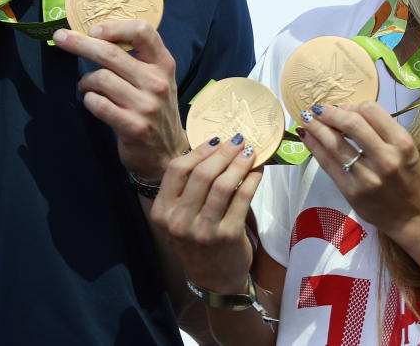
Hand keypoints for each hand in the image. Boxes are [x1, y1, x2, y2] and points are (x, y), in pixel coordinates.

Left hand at [52, 20, 186, 181]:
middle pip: (111, 53)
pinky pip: (98, 104)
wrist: (168, 153)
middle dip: (80, 43)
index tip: (94, 31)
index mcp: (163, 64)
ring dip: (86, 81)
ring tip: (85, 86)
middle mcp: (157, 82)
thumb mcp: (157, 79)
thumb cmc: (155, 109)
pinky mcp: (133, 127)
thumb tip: (96, 35)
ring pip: (101, 78)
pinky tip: (92, 102)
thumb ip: (137, 58)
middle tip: (60, 38)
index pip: (142, 31)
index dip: (114, 27)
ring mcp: (146, 105)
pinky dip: (89, 100)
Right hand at [153, 134, 261, 293]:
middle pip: (201, 174)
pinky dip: (252, 180)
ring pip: (223, 184)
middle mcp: (179, 222)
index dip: (199, 150)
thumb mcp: (180, 216)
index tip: (216, 139)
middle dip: (224, 152)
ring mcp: (203, 230)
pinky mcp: (228, 236)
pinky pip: (242, 198)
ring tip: (250, 152)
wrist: (213, 279)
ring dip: (239, 162)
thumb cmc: (196, 239)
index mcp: (162, 213)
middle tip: (239, 139)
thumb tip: (213, 145)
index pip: (177, 170)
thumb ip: (188, 187)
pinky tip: (257, 171)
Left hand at [296, 101, 419, 238]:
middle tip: (317, 108)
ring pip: (334, 143)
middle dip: (329, 112)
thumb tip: (345, 112)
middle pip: (351, 124)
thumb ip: (380, 130)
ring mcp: (367, 177)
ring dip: (316, 127)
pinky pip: (327, 163)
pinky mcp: (352, 192)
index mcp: (402, 143)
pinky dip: (314, 146)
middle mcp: (386, 158)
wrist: (414, 217)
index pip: (371, 110)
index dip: (352, 105)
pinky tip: (307, 137)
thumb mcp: (406, 148)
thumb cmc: (409, 178)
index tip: (342, 107)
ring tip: (306, 118)